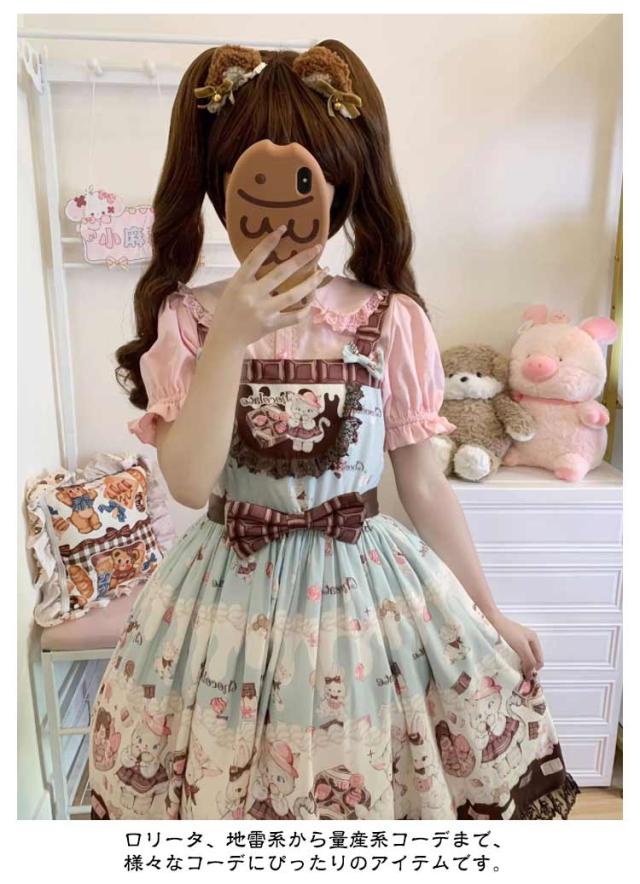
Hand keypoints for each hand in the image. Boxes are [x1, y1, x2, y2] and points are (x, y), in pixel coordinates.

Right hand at [212, 225, 326, 347]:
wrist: (225, 338)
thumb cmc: (228, 309)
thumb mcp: (232, 288)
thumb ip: (249, 276)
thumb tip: (270, 260)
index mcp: (240, 282)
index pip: (255, 258)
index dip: (269, 243)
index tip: (283, 229)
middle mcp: (252, 295)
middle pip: (281, 273)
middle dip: (301, 260)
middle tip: (317, 249)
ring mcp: (263, 311)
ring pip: (293, 295)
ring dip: (311, 283)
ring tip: (323, 272)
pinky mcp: (272, 324)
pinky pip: (294, 316)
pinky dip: (305, 309)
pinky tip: (312, 300)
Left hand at [488, 612, 543, 679]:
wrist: (490, 621)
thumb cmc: (506, 630)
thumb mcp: (522, 647)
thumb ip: (529, 660)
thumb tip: (531, 675)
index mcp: (534, 640)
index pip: (539, 661)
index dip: (534, 671)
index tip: (526, 679)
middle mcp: (527, 641)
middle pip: (530, 661)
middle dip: (525, 669)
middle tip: (518, 677)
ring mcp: (517, 643)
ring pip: (521, 660)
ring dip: (517, 666)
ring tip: (511, 671)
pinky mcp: (507, 644)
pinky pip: (512, 657)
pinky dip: (510, 662)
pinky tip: (506, 664)